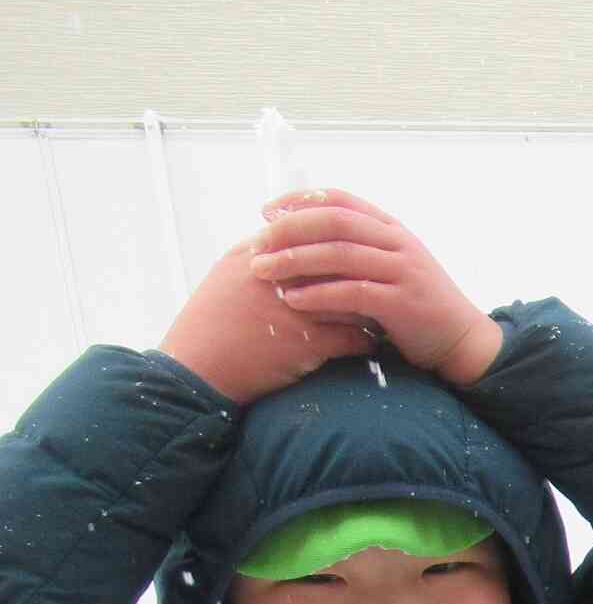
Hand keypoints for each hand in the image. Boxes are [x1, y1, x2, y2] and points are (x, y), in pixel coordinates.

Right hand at [159, 234, 376, 404]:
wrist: (195, 370)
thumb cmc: (212, 323)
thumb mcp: (228, 274)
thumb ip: (261, 252)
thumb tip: (289, 233)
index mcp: (257, 254)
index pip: (312, 233)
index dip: (340, 244)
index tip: (362, 254)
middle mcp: (277, 276)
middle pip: (339, 263)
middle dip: (364, 273)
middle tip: (384, 282)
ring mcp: (292, 308)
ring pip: (353, 298)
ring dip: (372, 307)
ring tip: (386, 314)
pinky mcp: (305, 343)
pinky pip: (353, 337)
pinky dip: (368, 341)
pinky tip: (374, 344)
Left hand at [245, 190, 503, 383]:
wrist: (460, 340)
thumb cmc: (414, 306)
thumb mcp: (387, 268)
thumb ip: (353, 252)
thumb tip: (296, 244)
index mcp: (390, 228)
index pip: (339, 199)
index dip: (299, 200)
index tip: (265, 212)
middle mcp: (398, 243)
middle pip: (334, 221)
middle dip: (289, 229)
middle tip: (256, 244)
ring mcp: (404, 271)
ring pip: (340, 253)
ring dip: (295, 260)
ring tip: (263, 271)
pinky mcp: (404, 303)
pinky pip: (353, 292)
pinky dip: (319, 294)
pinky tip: (293, 299)